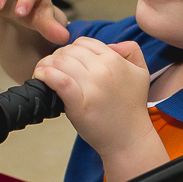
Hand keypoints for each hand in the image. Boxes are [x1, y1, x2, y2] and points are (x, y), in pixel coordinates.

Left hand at [34, 38, 153, 155]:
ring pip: (60, 62)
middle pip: (69, 51)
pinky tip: (41, 76)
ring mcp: (92, 87)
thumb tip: (112, 44)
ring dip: (47, 65)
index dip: (72, 48)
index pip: (84, 42)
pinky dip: (47, 75)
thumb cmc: (131, 108)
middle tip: (53, 67)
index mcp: (115, 60)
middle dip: (58, 56)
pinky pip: (60, 81)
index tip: (67, 59)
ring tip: (43, 72)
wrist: (129, 138)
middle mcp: (103, 70)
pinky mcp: (80, 104)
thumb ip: (131, 51)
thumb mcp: (141, 73)